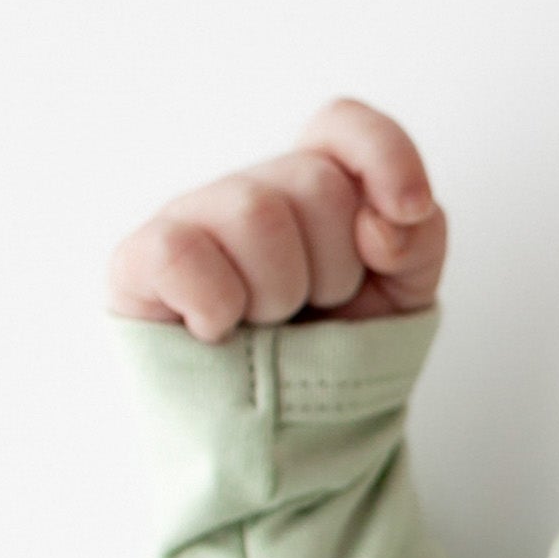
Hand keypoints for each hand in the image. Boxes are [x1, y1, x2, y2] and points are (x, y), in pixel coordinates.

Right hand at [105, 97, 447, 343]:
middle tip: (313, 306)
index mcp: (318, 187)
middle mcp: (253, 191)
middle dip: (335, 266)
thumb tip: (380, 221)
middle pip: (315, 183)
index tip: (407, 210)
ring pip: (255, 213)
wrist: (284, 434)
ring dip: (281, 292)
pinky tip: (219, 331)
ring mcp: (192, 220)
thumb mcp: (403, 294)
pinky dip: (216, 305)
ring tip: (268, 322)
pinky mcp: (139, 262)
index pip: (344, 124)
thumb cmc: (333, 351)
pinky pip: (182, 251)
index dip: (384, 154)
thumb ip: (419, 238)